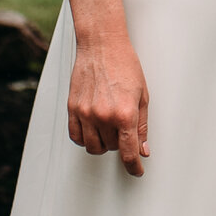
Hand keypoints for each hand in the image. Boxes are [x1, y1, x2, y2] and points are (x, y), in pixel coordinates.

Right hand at [67, 33, 150, 175]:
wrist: (101, 45)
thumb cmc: (124, 65)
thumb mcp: (143, 95)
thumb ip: (142, 125)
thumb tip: (142, 149)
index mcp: (125, 113)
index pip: (129, 152)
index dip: (134, 166)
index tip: (136, 171)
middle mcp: (104, 116)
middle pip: (112, 149)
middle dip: (120, 144)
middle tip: (124, 129)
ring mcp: (85, 113)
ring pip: (93, 147)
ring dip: (103, 143)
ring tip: (109, 128)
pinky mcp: (72, 108)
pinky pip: (76, 136)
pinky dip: (85, 138)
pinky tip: (93, 129)